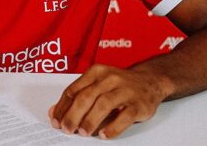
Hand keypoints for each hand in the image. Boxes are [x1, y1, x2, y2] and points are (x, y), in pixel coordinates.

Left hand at [49, 64, 171, 138]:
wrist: (150, 81)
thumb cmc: (119, 85)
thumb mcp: (97, 85)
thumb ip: (78, 97)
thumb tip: (55, 113)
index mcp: (97, 72)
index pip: (74, 90)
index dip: (63, 107)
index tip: (56, 120)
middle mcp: (110, 78)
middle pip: (86, 97)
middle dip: (73, 115)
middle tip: (67, 129)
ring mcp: (125, 90)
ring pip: (104, 105)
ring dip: (90, 120)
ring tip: (83, 132)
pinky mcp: (138, 104)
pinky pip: (125, 116)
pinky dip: (113, 127)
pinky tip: (104, 134)